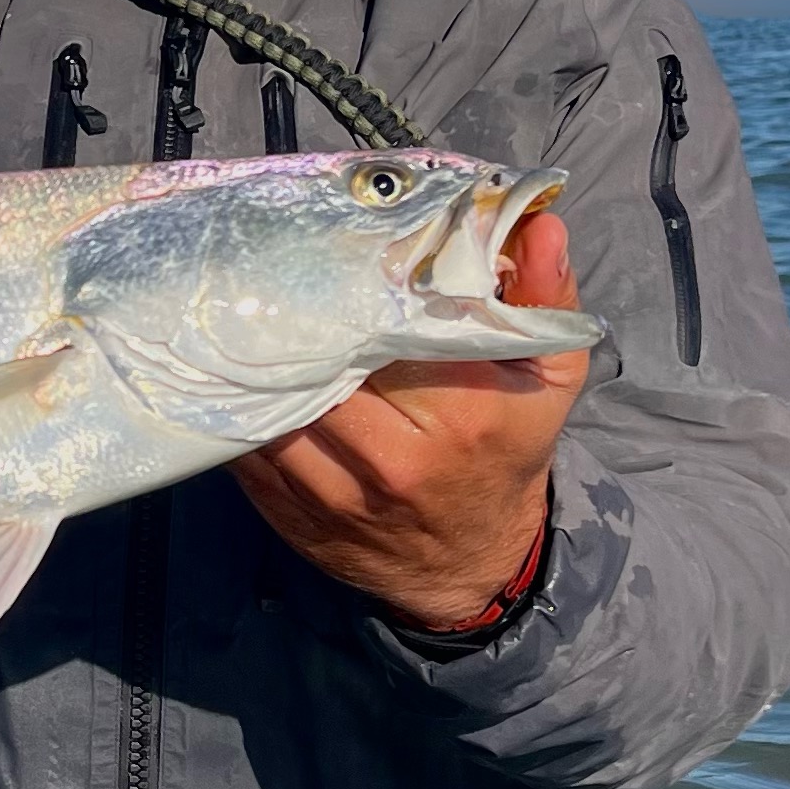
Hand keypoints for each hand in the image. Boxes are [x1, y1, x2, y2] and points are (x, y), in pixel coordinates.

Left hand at [230, 203, 589, 634]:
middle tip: (280, 276)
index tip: (337, 256)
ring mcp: (335, 494)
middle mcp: (393, 459)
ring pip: (272, 406)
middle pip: (319, 367)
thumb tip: (538, 224)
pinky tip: (240, 377)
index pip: (386, 333)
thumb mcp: (549, 378)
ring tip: (245, 317)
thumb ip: (545, 299)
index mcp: (459, 415)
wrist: (473, 564)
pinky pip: (245, 449)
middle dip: (297, 321)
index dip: (353, 291)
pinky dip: (241, 409)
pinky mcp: (289, 515)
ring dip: (256, 365)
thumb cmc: (506, 452)